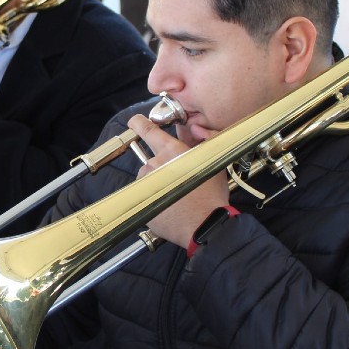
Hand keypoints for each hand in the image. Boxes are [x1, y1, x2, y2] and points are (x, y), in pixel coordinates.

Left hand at [127, 114, 231, 247]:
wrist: (205, 226)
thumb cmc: (211, 195)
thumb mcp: (213, 162)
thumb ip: (205, 140)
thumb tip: (198, 129)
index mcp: (170, 152)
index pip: (148, 130)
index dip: (139, 123)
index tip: (135, 121)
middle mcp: (154, 165)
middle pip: (151, 160)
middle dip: (161, 167)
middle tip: (177, 180)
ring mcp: (145, 185)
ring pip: (148, 179)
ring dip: (158, 184)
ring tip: (176, 196)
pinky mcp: (141, 203)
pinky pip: (146, 197)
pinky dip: (155, 200)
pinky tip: (170, 207)